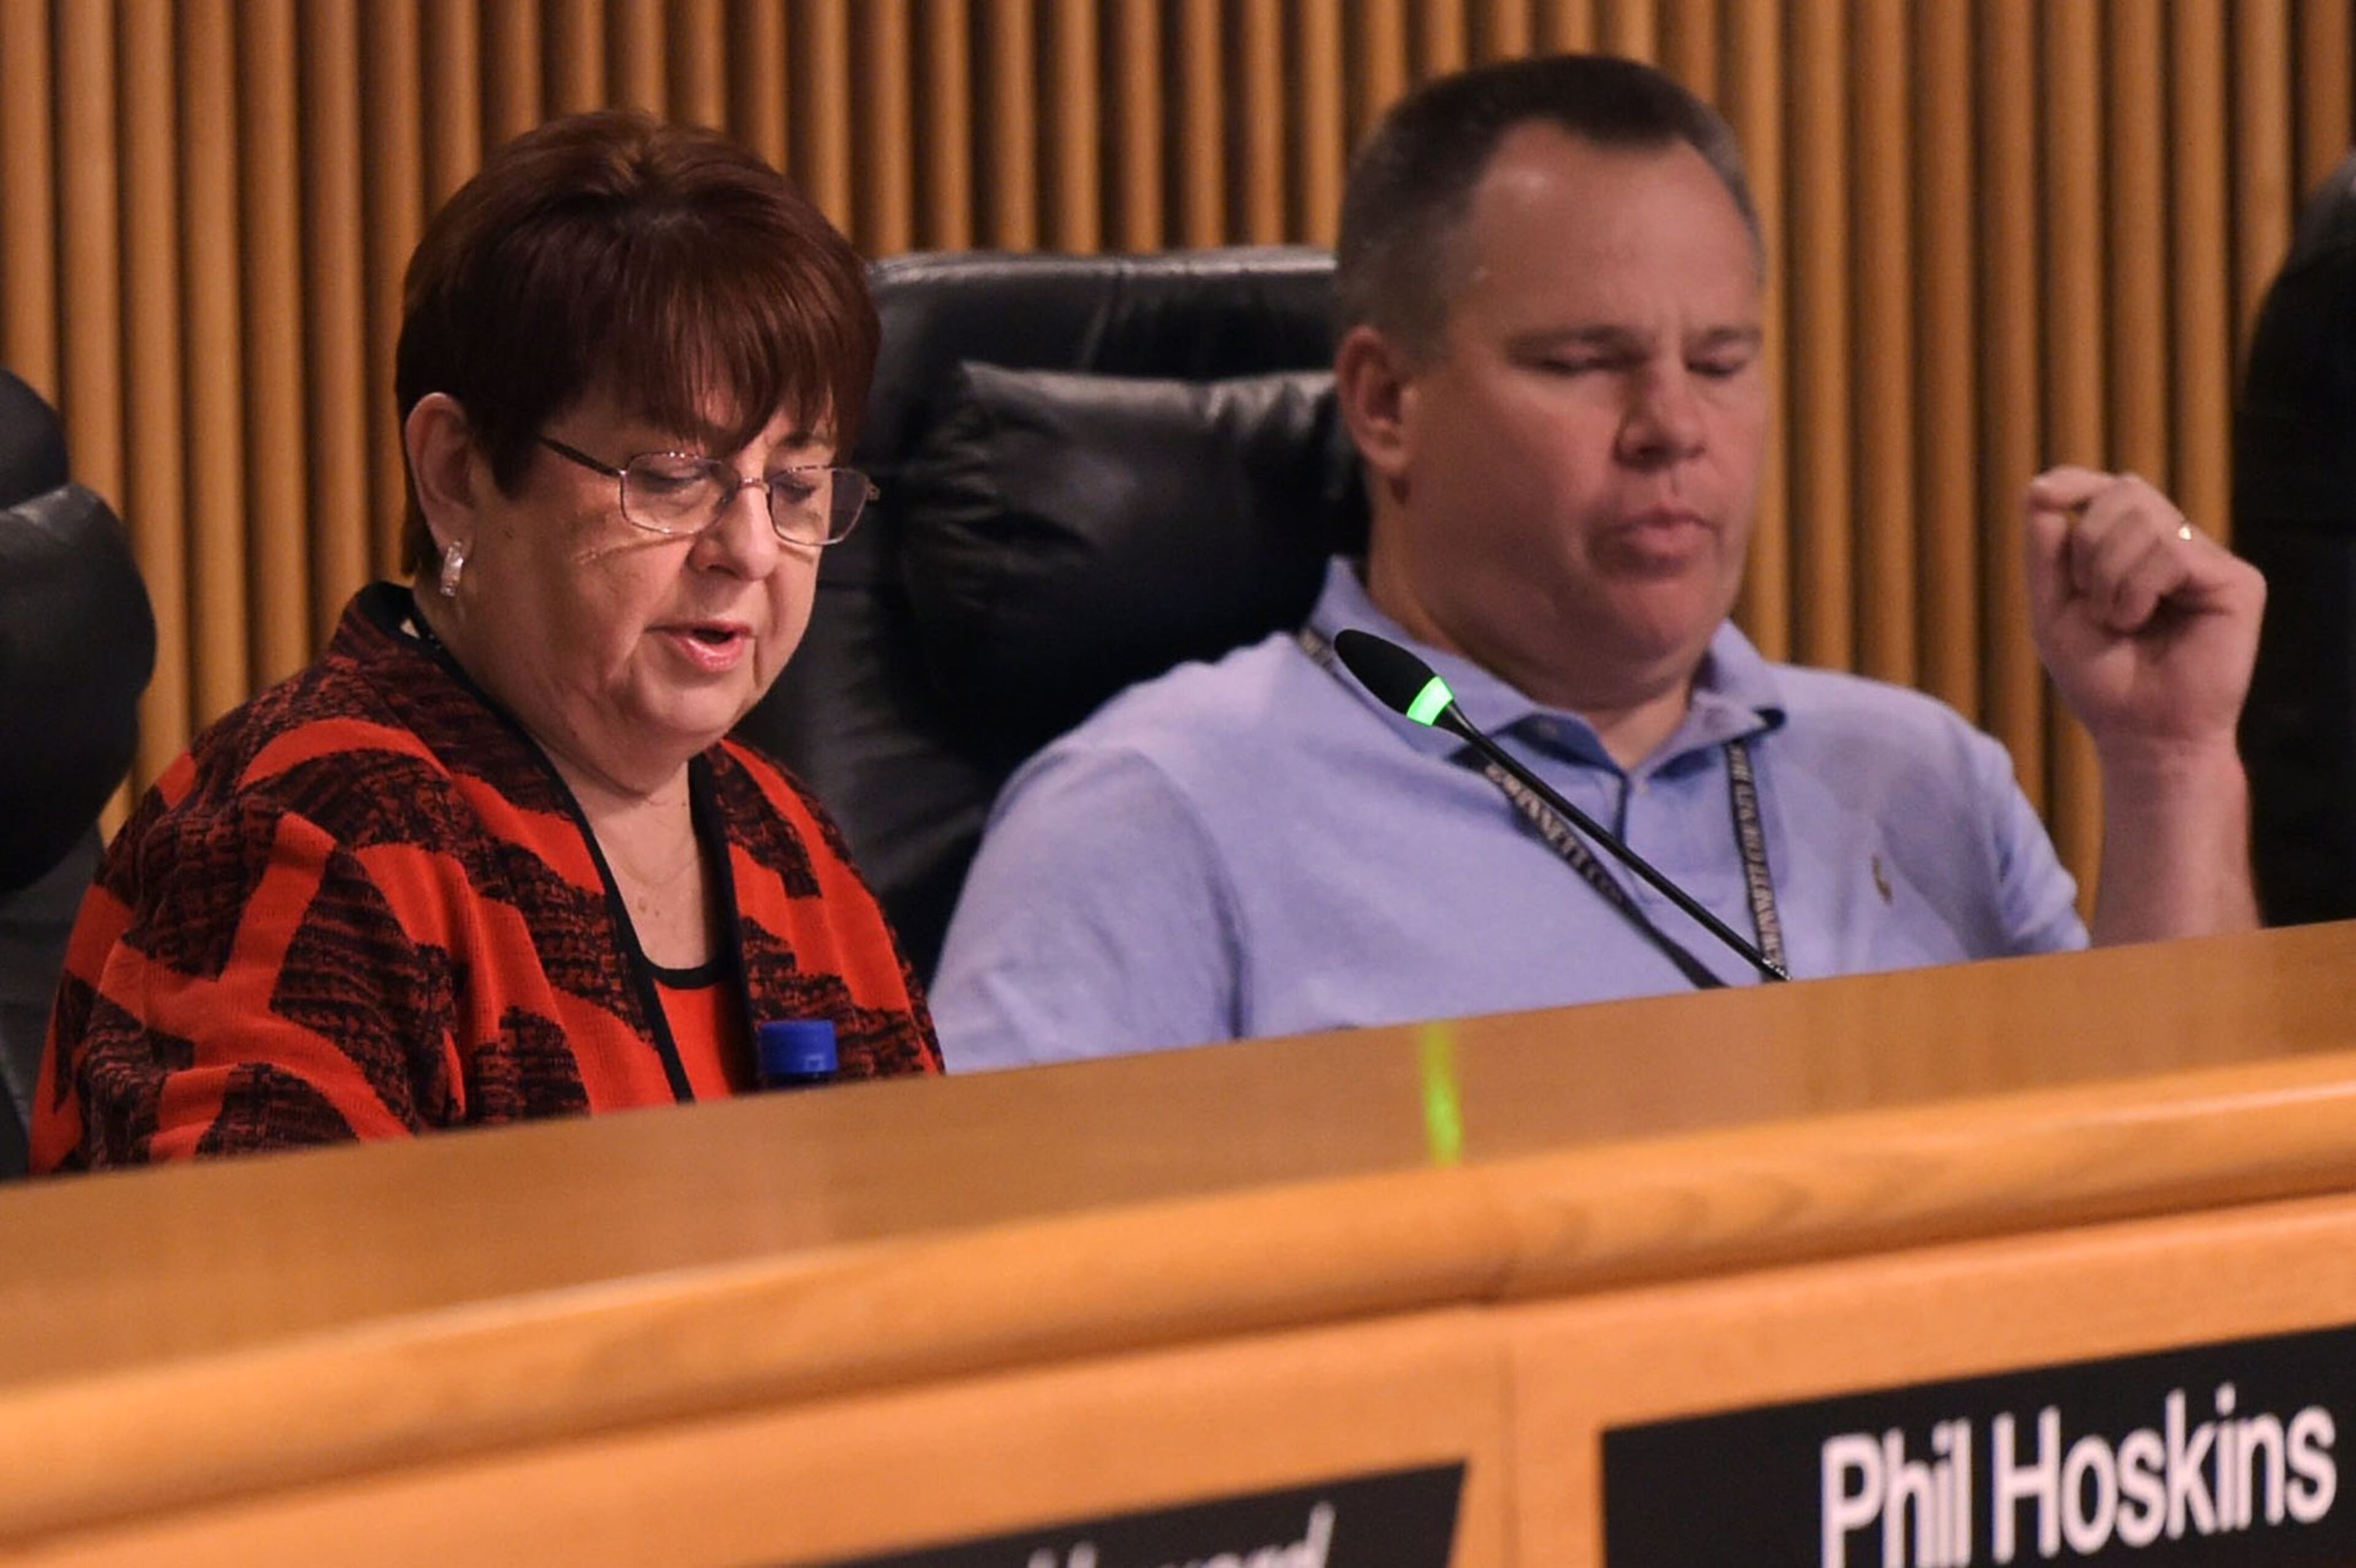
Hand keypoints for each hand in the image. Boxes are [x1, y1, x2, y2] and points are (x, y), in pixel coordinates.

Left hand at [2023, 466, 2263, 762]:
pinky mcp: (2237, 580)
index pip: (2108, 490)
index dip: (2075, 481)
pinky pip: (2172, 551)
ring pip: (2146, 517)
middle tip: (2091, 601)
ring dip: (2108, 576)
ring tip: (2119, 621)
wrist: (2140, 732)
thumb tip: (2040, 491)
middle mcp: (2175, 545)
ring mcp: (2208, 559)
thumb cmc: (2100, 679)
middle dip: (2087, 546)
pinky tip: (2140, 622)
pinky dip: (2137, 588)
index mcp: (2134, 549)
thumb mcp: (2053, 612)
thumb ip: (2046, 554)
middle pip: (2124, 492)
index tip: (2042, 495)